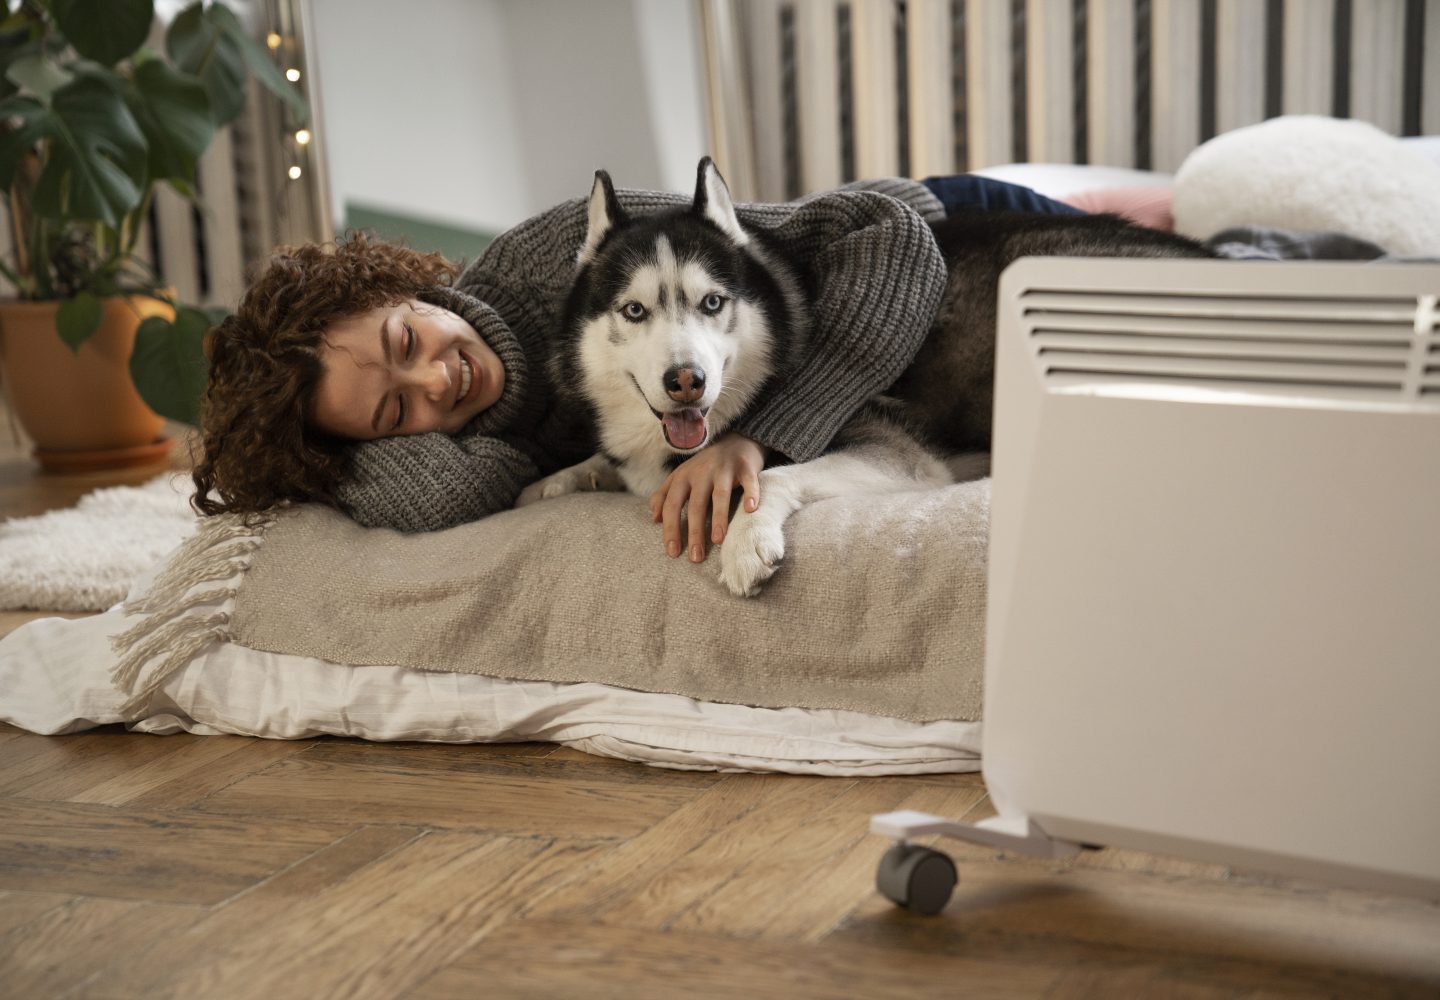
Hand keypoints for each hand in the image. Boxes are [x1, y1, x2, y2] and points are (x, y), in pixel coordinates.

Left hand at [649, 433, 763, 561]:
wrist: (735, 441)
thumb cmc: (704, 467)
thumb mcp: (680, 477)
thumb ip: (664, 496)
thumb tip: (654, 519)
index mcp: (682, 477)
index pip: (672, 505)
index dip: (671, 528)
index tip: (673, 552)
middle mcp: (701, 472)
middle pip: (696, 504)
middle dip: (695, 531)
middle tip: (696, 557)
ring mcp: (724, 469)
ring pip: (720, 495)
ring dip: (719, 517)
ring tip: (718, 540)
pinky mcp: (745, 467)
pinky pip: (749, 481)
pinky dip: (751, 494)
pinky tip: (750, 510)